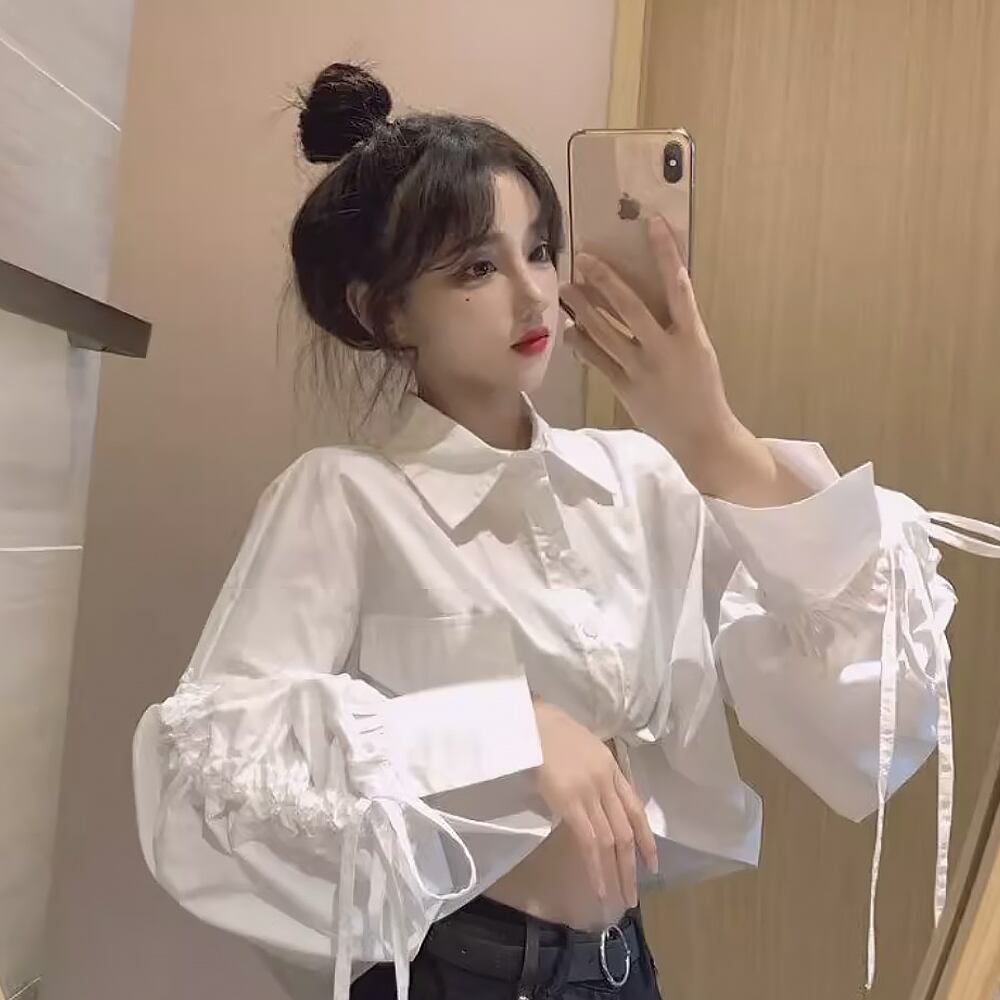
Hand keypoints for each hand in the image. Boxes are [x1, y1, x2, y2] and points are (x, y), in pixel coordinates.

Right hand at [531, 699, 657, 908]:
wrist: (530, 719)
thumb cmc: (545, 728)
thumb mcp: (579, 747)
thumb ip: (588, 772)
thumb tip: (587, 799)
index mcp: (610, 766)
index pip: (635, 808)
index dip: (646, 838)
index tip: (652, 863)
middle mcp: (606, 782)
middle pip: (625, 831)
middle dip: (631, 866)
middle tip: (633, 896)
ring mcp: (590, 793)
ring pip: (611, 841)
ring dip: (616, 873)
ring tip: (619, 899)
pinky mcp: (571, 802)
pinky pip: (590, 842)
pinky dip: (596, 867)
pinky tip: (599, 886)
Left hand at [559, 217, 754, 495]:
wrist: (702, 434)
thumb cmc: (703, 388)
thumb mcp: (699, 351)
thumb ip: (677, 325)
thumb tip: (652, 295)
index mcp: (691, 335)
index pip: (678, 285)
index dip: (666, 253)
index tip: (652, 223)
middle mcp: (665, 349)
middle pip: (629, 307)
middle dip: (604, 280)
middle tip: (584, 258)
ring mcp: (642, 369)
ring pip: (605, 333)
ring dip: (583, 309)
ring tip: (567, 289)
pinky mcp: (625, 388)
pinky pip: (598, 361)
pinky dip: (582, 345)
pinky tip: (569, 331)